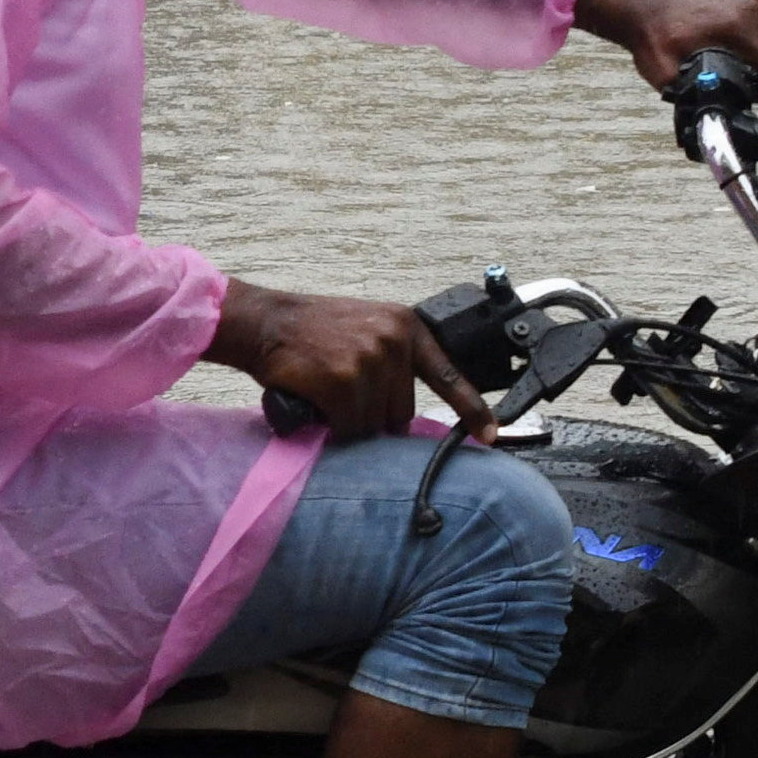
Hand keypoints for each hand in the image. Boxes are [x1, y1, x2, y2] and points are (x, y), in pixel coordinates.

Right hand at [209, 278, 491, 442]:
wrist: (268, 322)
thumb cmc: (315, 332)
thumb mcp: (368, 329)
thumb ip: (396, 360)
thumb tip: (408, 414)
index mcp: (407, 327)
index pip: (450, 375)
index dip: (472, 409)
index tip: (490, 434)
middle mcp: (393, 341)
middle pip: (402, 411)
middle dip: (377, 415)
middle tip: (345, 394)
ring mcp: (369, 360)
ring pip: (374, 423)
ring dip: (351, 421)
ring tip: (328, 392)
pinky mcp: (342, 380)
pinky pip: (348, 427)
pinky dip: (332, 425)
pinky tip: (318, 403)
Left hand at [576, 0, 757, 100]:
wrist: (641, 8)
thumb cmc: (652, 40)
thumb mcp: (667, 76)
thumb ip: (693, 97)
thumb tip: (716, 120)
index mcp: (736, 27)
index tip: (755, 97)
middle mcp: (749, 9)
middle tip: (754, 87)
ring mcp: (749, 0)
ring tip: (751, 71)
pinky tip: (745, 53)